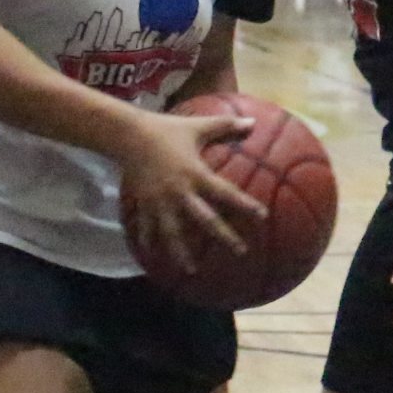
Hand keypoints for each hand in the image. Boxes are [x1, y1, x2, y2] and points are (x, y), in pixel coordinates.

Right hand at [120, 111, 262, 274]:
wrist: (129, 134)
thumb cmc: (167, 129)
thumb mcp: (198, 126)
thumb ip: (226, 125)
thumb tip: (253, 121)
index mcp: (196, 173)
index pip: (225, 192)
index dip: (244, 204)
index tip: (263, 216)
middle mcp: (180, 191)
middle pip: (205, 220)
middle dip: (224, 236)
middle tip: (240, 252)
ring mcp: (160, 201)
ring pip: (173, 232)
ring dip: (181, 252)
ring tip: (191, 270)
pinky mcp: (144, 203)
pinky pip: (146, 226)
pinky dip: (148, 240)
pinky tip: (152, 255)